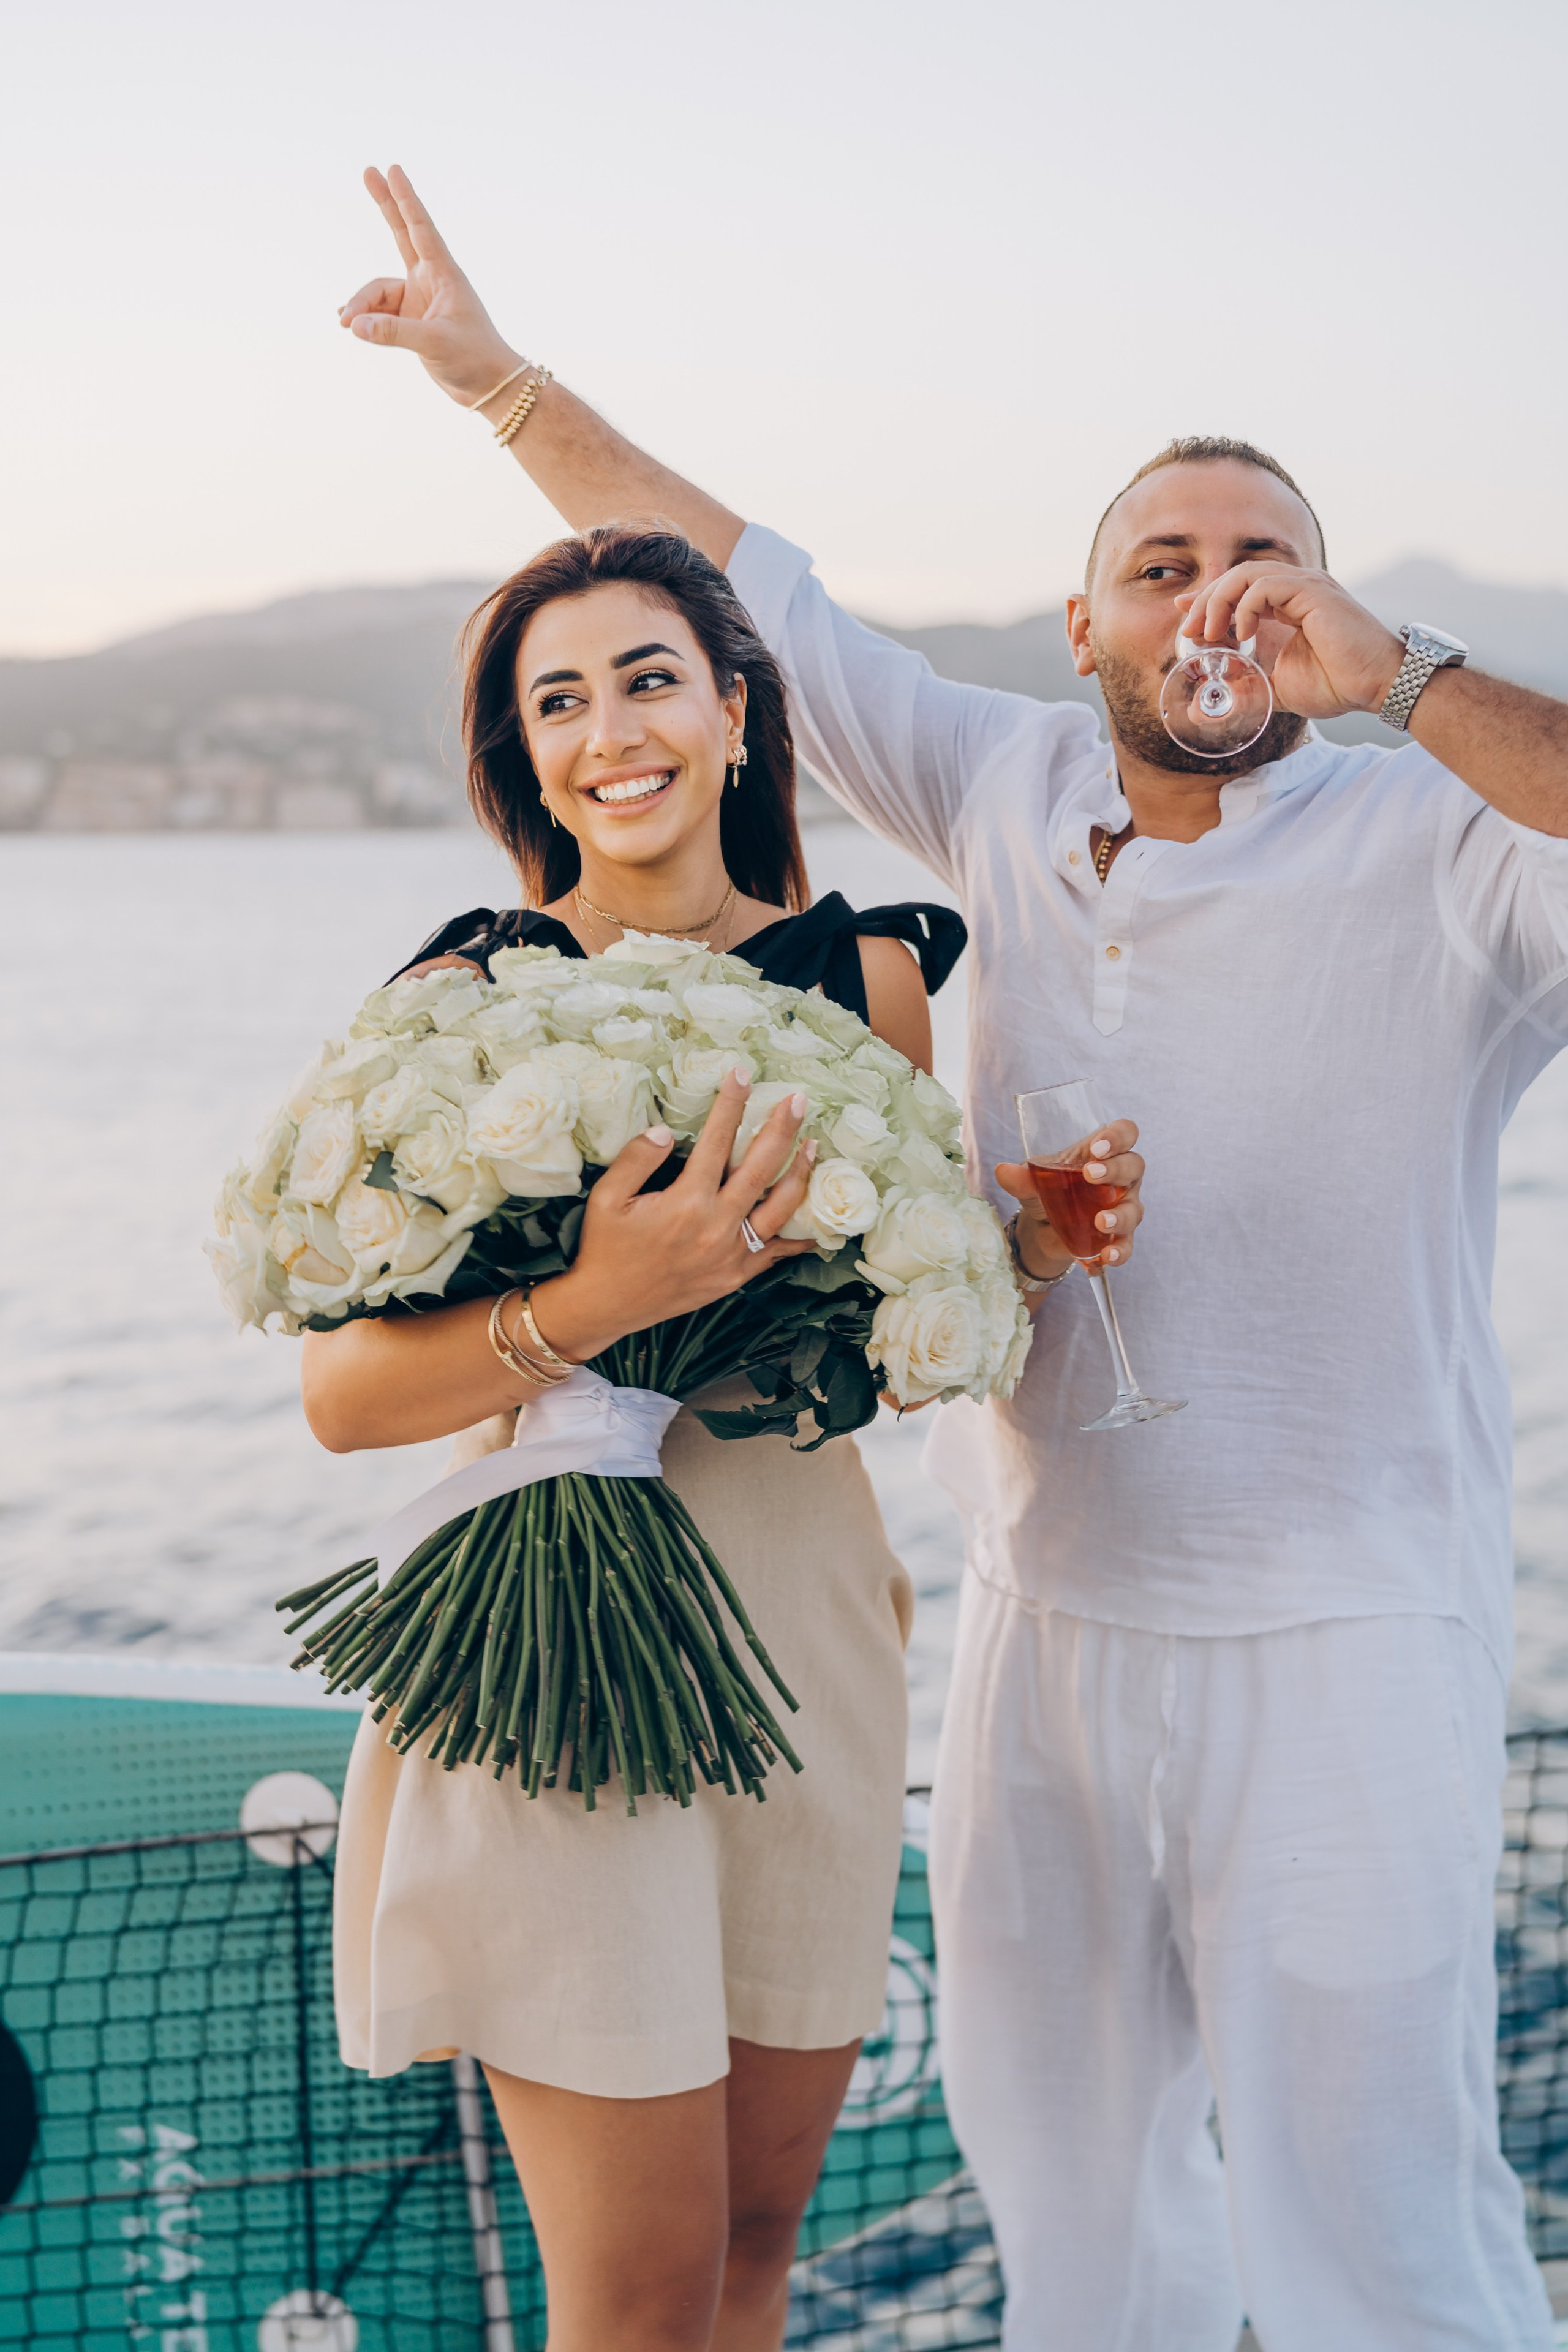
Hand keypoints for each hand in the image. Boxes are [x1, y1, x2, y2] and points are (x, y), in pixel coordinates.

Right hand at [339, 165, 523, 407]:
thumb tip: (354, 325)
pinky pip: (380, 313)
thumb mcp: (434, 344)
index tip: (393, 169)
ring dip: (361, 305)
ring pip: (379, 291)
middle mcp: (430, 281)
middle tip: (368, 170)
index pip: (420, 229)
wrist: (489, 388)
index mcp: (444, 275)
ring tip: (345, 324)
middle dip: (385, 204)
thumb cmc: (474, 360)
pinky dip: (366, 318)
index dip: (406, 199)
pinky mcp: (413, 320)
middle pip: (402, 233)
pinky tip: (350, 323)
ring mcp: (420, 299)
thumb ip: (393, 333)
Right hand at [534, 1069, 813, 1360]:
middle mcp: (717, 1226)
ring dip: (799, 1174)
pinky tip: (816, 1219)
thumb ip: (636, 1159)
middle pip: (761, 1168)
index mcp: (686, 1202)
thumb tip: (665, 1130)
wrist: (608, 1305)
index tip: (742, 1073)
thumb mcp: (607, 1198)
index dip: (731, 1103)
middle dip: (782, 1129)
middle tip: (797, 1100)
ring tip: (813, 1146)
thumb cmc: (606, 1248)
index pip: (717, 1140)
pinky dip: (799, 1236)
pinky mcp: (736, 1276)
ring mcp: (731, 1254)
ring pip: (780, 1208)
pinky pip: (776, 1253)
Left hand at [995, 1117, 1143, 1277]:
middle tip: (1091, 1175)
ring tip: (1100, 1221)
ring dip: (1120, 1215)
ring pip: (1134, 1209)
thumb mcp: (1032, 1181)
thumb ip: (1021, 1176)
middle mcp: (1121, 1178)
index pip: (1125, 1133)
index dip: (1118, 1136)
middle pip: (1134, 1166)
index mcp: (1104, 1154)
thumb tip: (1003, 1171)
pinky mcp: (1118, 1237)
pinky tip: (1106, 1255)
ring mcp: (1123, 1208)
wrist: (1042, 1228)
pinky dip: (1119, 1251)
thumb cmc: (1047, 1191)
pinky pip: (1126, 1244)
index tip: (1097, 1147)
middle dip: (1116, 1169)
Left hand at [1176, 564, 1404, 720]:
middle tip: (1189, 630)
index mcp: (1289, 604)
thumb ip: (1242, 691)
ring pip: (1246, 574)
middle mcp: (1297, 587)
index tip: (1185, 618)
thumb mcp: (1276, 690)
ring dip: (1219, 601)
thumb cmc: (1338, 684)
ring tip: (1208, 632)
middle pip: (1237, 575)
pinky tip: (1242, 634)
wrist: (1377, 685)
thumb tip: (1198, 710)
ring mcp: (1306, 585)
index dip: (1209, 598)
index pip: (1240, 588)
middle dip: (1206, 599)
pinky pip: (1265, 586)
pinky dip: (1245, 607)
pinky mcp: (1313, 591)